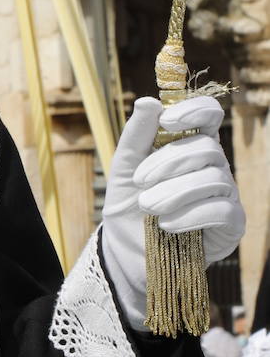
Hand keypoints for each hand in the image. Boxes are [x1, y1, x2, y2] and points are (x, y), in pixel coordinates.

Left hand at [101, 97, 244, 324]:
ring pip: (214, 178)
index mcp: (191, 146)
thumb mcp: (124, 169)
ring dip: (174, 191)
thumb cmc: (129, 207)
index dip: (194, 111)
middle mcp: (214, 167)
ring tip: (147, 207)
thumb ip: (136, 136)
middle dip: (168, 162)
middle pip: (207, 148)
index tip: (167, 120)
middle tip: (140, 182)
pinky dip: (190, 214)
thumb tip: (148, 101)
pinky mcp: (232, 225)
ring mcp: (226, 195)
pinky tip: (166, 225)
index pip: (210, 116)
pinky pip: (221, 210)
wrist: (127, 254)